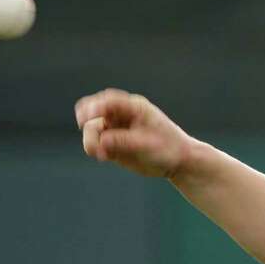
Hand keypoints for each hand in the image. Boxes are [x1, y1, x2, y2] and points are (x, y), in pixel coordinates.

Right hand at [75, 88, 194, 179]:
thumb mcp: (147, 143)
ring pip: (92, 129)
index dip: (96, 106)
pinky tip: (104, 157)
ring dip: (92, 141)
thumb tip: (102, 141)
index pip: (110, 100)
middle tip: (87, 132)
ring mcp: (115, 129)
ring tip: (102, 154)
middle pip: (94, 112)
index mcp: (133, 107)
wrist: (178, 162)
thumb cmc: (168, 148)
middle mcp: (121, 115)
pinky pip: (96, 144)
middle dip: (88, 122)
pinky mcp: (112, 144)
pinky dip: (95, 150)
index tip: (87, 117)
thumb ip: (123, 141)